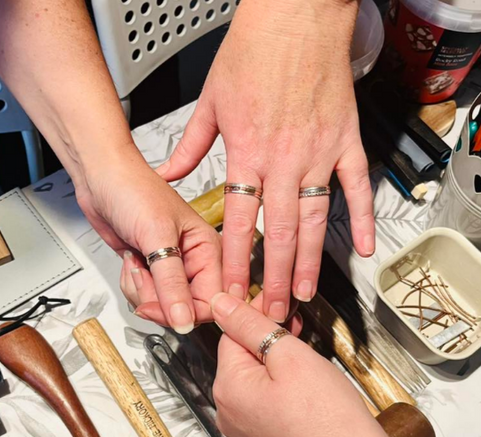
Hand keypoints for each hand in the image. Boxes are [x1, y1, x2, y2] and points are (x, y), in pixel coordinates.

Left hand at [75, 154, 221, 332]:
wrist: (100, 178)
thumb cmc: (134, 190)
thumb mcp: (156, 237)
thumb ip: (171, 284)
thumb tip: (185, 321)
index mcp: (209, 250)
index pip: (212, 301)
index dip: (186, 312)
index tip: (161, 308)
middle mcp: (194, 261)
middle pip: (184, 308)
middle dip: (157, 298)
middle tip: (144, 272)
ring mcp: (171, 267)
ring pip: (162, 306)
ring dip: (141, 290)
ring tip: (137, 260)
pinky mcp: (151, 270)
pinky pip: (145, 297)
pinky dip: (132, 285)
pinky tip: (131, 261)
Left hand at [158, 0, 374, 322]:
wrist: (296, 17)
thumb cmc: (254, 52)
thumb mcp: (210, 101)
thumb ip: (191, 145)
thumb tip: (171, 173)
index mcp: (247, 151)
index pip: (236, 220)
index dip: (232, 260)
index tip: (231, 290)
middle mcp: (282, 159)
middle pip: (276, 232)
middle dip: (271, 277)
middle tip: (270, 311)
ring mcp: (317, 153)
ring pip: (313, 219)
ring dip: (308, 261)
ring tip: (303, 293)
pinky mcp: (345, 142)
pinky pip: (356, 187)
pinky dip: (361, 219)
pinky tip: (362, 249)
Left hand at [211, 292, 465, 436]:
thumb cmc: (328, 418)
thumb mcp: (288, 355)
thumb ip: (249, 324)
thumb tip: (219, 303)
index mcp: (227, 388)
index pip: (231, 334)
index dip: (258, 316)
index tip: (282, 308)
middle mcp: (228, 413)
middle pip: (241, 358)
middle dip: (268, 340)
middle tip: (299, 333)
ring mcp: (244, 433)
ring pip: (254, 381)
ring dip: (275, 365)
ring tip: (306, 363)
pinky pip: (263, 405)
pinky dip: (280, 391)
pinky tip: (305, 391)